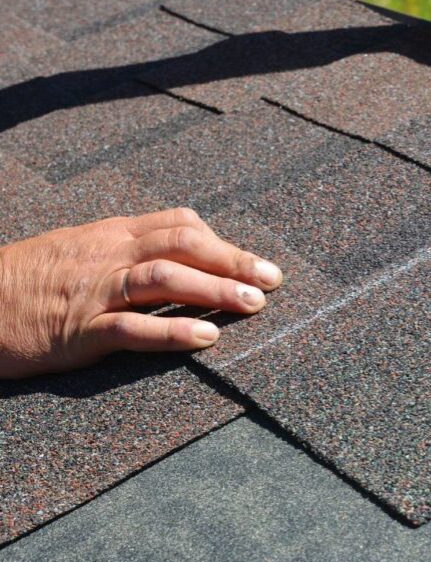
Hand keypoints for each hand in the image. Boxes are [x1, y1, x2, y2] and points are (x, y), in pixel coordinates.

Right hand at [0, 208, 282, 378]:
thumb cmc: (26, 281)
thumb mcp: (78, 251)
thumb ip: (126, 250)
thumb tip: (180, 257)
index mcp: (110, 235)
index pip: (178, 224)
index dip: (223, 242)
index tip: (256, 263)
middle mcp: (108, 255)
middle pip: (183, 245)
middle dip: (233, 261)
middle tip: (272, 281)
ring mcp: (94, 292)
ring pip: (165, 279)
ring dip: (215, 291)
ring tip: (253, 306)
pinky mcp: (78, 330)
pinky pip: (132, 327)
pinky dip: (173, 331)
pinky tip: (207, 338)